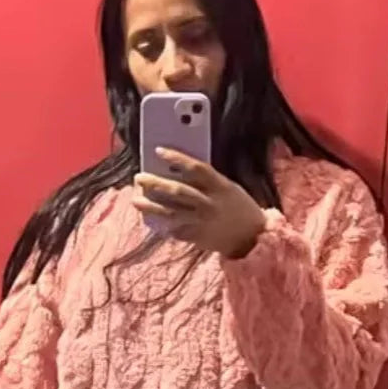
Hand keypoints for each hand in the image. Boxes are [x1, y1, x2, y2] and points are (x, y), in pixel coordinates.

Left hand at [133, 149, 265, 258]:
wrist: (252, 237)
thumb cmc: (239, 207)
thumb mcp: (227, 187)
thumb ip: (206, 180)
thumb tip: (178, 170)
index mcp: (219, 186)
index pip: (195, 168)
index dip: (176, 158)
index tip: (158, 151)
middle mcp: (209, 204)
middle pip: (177, 191)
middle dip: (155, 183)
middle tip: (139, 177)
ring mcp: (202, 222)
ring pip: (171, 213)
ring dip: (150, 207)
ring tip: (136, 200)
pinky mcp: (197, 238)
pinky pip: (175, 230)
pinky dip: (162, 225)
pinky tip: (150, 220)